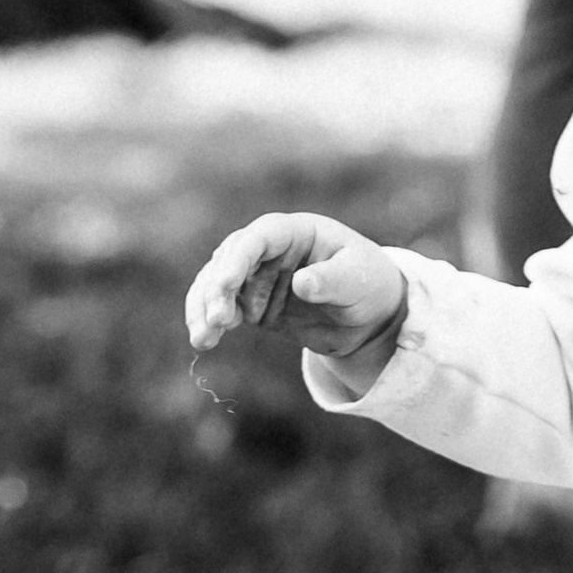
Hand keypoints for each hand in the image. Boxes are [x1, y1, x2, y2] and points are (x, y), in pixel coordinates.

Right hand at [186, 213, 408, 384]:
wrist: (369, 315)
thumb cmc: (368, 284)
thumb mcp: (358, 280)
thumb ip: (331, 280)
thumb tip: (301, 282)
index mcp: (297, 232)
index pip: (260, 236)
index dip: (239, 257)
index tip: (226, 283)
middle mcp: (270, 249)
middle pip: (230, 259)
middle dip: (217, 289)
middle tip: (217, 321)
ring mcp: (257, 276)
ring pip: (216, 284)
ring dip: (204, 308)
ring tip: (203, 339)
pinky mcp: (252, 303)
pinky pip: (221, 308)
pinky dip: (208, 322)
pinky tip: (205, 341)